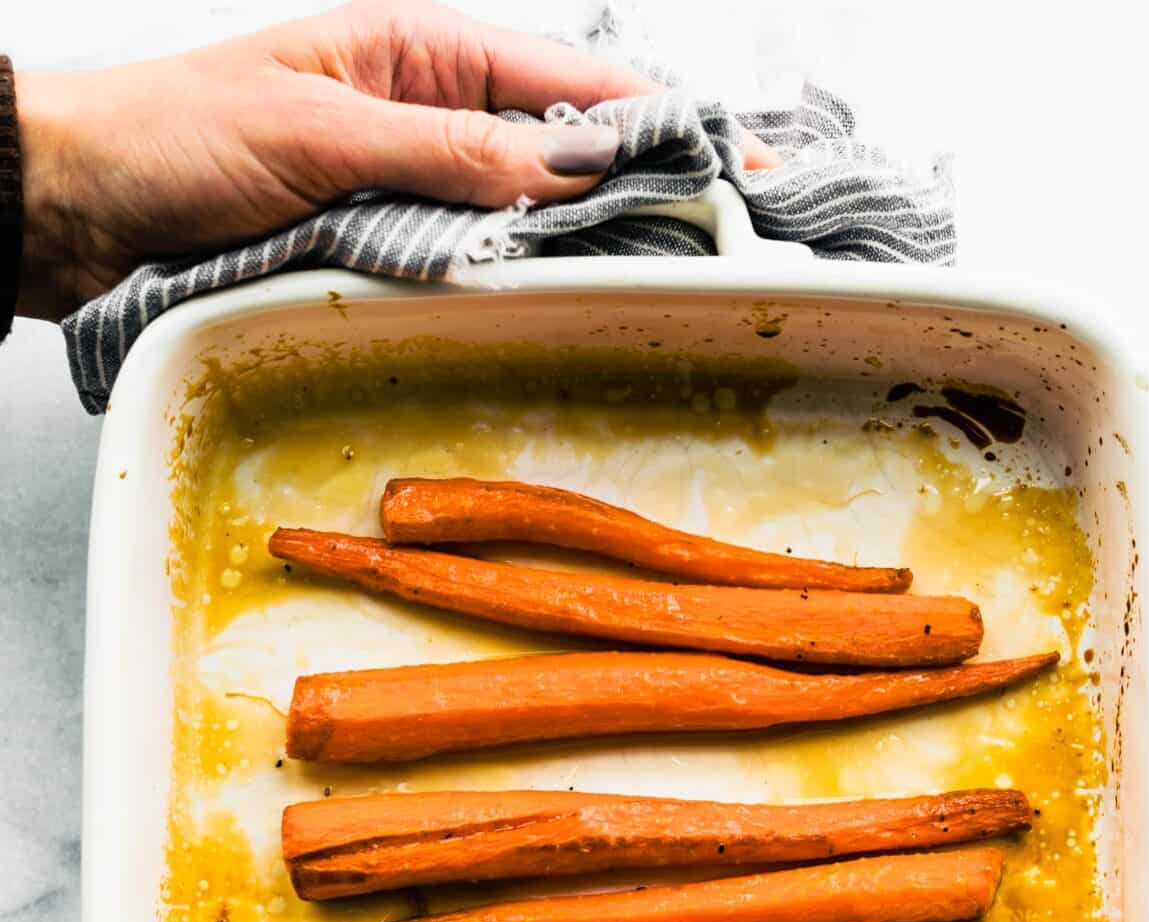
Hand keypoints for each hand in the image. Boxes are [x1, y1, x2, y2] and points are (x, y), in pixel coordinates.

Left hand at [14, 0, 776, 320]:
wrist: (71, 206)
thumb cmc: (170, 142)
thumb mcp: (320, 137)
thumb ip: (449, 155)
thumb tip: (570, 166)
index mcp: (417, 50)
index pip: (568, 79)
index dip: (656, 121)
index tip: (735, 163)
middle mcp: (426, 113)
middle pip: (567, 145)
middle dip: (646, 181)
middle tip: (735, 229)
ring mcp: (408, 183)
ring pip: (529, 211)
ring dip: (591, 240)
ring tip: (676, 270)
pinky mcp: (380, 245)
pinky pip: (473, 261)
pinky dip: (522, 280)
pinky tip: (567, 301)